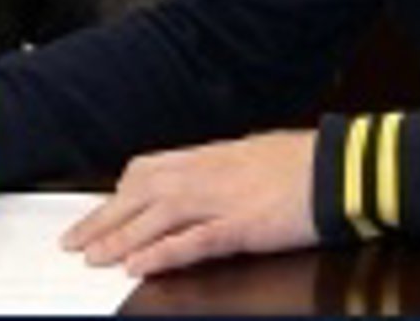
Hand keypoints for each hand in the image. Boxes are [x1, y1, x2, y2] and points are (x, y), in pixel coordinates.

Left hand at [63, 130, 317, 276]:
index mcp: (213, 155)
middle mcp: (210, 173)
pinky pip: (192, 241)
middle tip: (74, 241)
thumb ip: (224, 168)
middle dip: (105, 218)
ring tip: (93, 257)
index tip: (99, 211)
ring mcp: (224, 199)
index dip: (119, 193)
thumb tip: (205, 176)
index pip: (151, 170)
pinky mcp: (242, 226)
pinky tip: (138, 266)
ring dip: (120, 237)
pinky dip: (162, 253)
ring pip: (157, 216)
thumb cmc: (308, 161)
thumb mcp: (256, 154)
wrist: (345, 166)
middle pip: (143, 192)